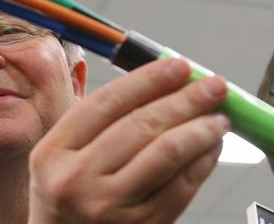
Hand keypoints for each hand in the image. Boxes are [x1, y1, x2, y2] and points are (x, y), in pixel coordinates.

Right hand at [28, 58, 229, 223]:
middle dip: (184, 99)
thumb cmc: (63, 197)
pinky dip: (202, 163)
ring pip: (166, 154)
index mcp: (54, 152)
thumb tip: (156, 85)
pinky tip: (210, 148)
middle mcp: (78, 178)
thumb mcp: (56, 157)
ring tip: (219, 116)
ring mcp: (110, 206)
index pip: (107, 103)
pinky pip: (181, 187)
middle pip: (140, 125)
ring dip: (200, 129)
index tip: (177, 66)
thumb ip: (93, 122)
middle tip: (211, 85)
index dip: (147, 79)